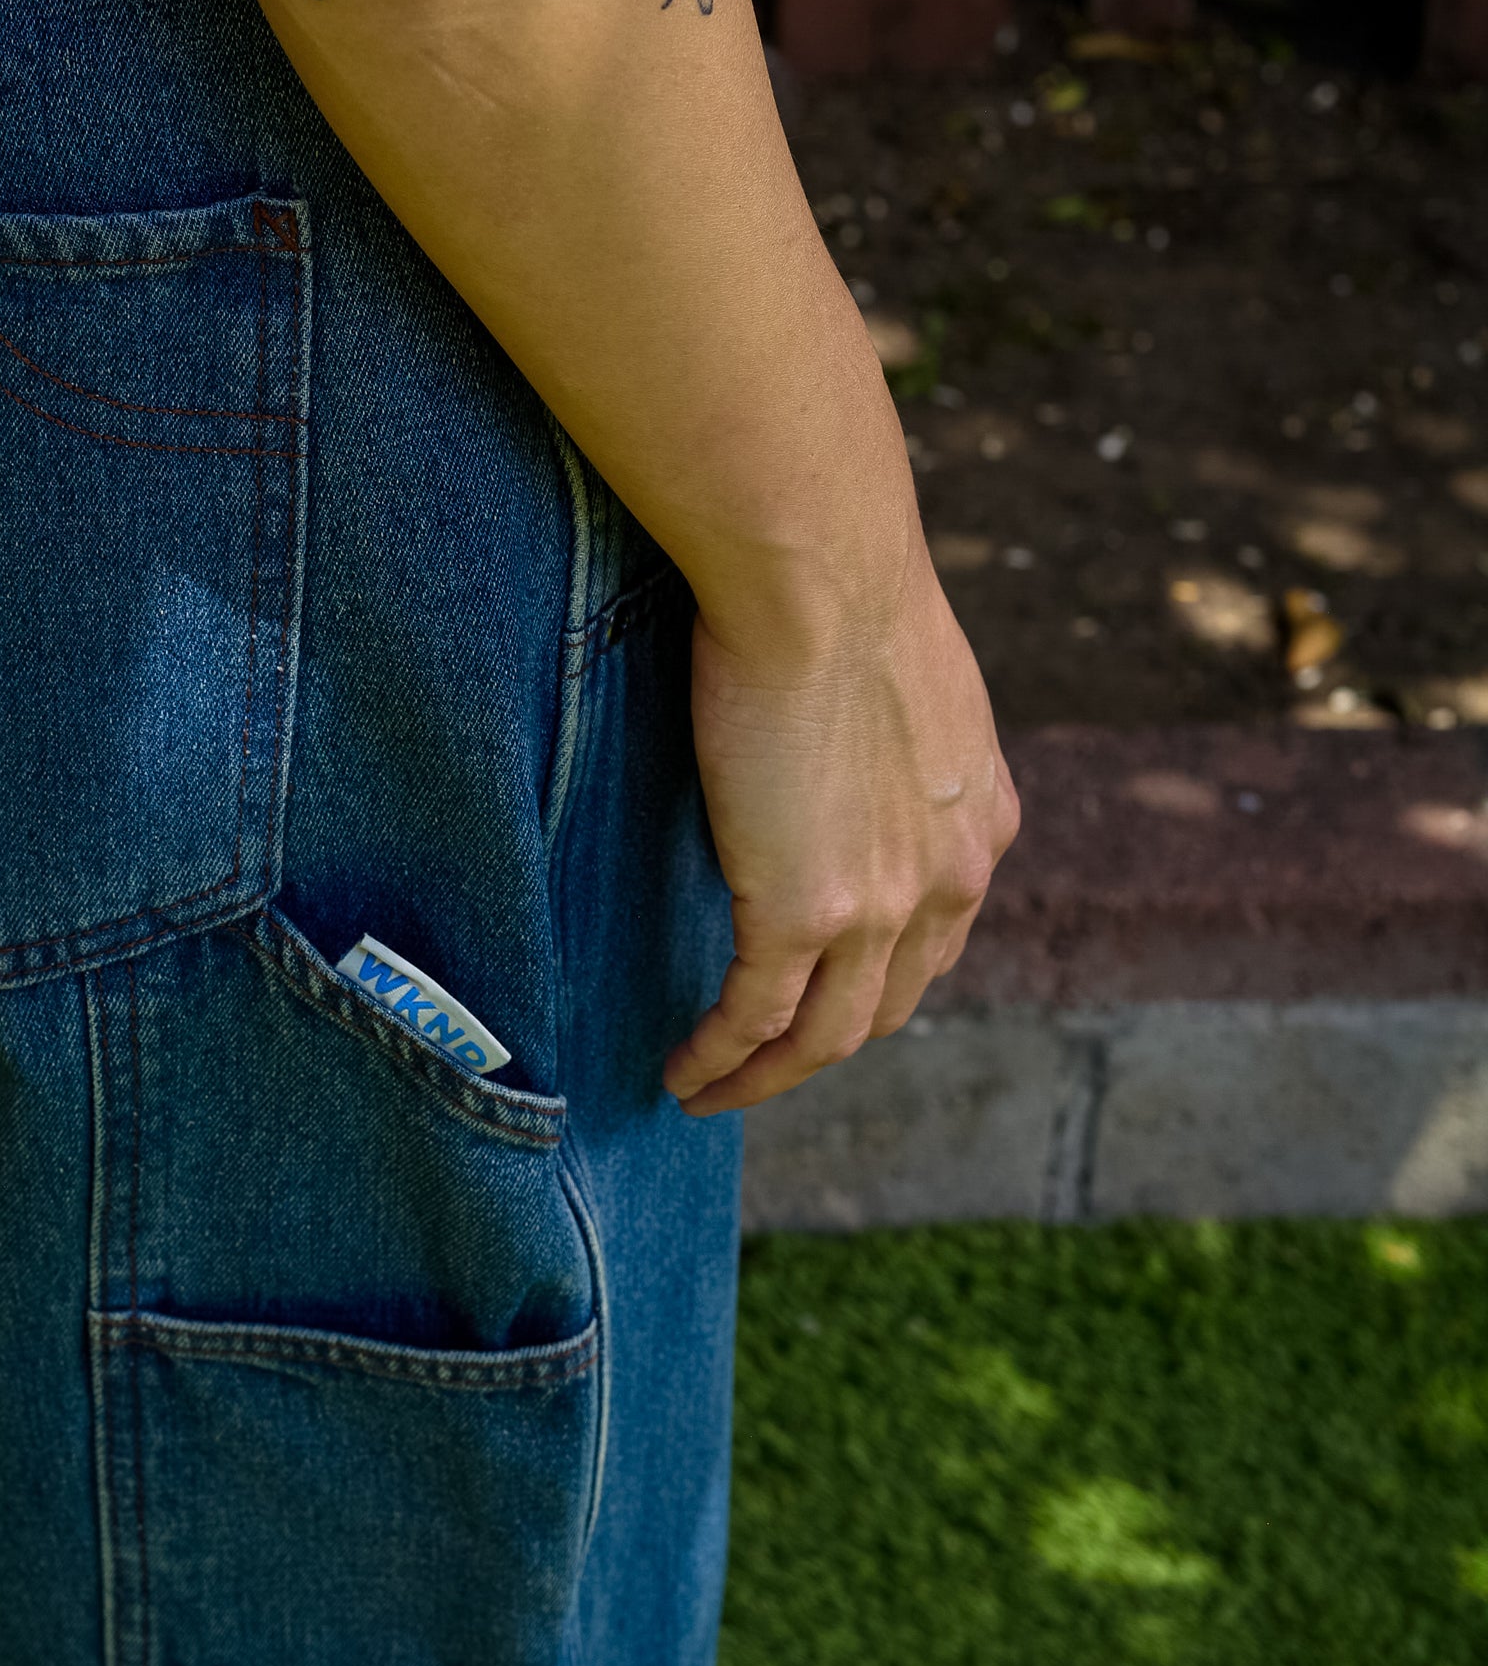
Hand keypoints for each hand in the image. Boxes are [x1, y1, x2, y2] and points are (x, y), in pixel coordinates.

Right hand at [663, 526, 1017, 1116]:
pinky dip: (719, 1058)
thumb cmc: (841, 588)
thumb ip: (900, 744)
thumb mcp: (914, 682)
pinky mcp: (804, 913)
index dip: (879, 984)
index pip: (935, 941)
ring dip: (764, 1079)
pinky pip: (754, 1018)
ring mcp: (881, 909)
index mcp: (982, 826)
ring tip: (709, 1090)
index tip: (825, 999)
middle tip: (761, 1064)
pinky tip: (684, 1071)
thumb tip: (848, 741)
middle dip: (822, 1048)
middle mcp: (948, 882)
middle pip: (886, 1008)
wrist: (820, 575)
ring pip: (824, 1037)